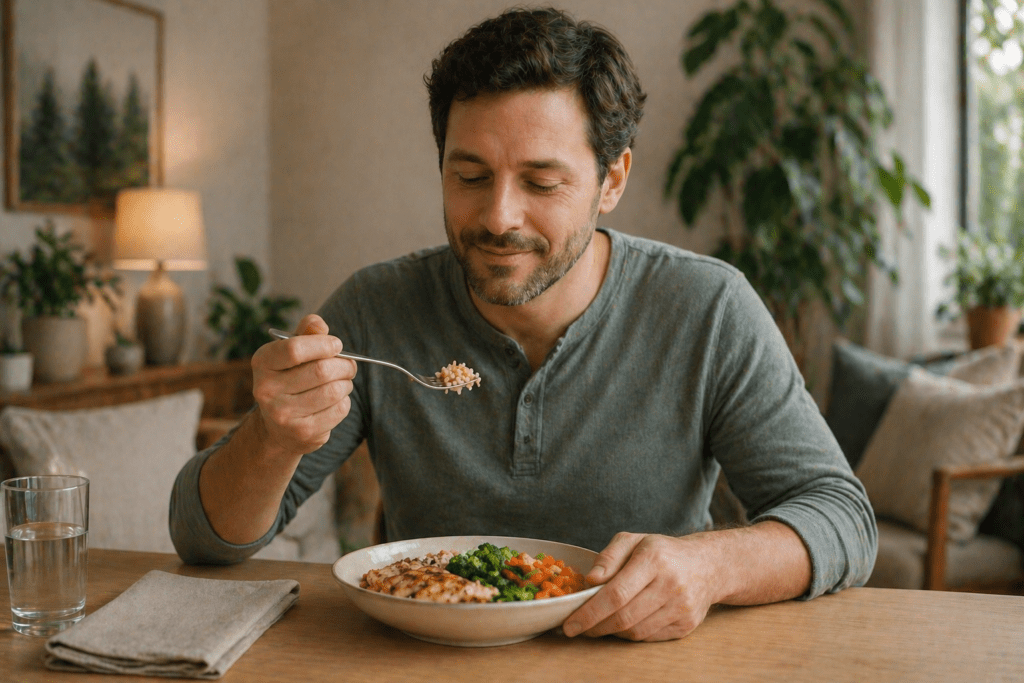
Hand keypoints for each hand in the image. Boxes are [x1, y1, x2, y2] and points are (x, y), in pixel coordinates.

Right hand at [250, 313, 356, 456]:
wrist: (278, 427)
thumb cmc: (291, 377)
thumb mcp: (292, 351)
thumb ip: (306, 332)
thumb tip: (319, 324)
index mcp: (262, 362)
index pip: (295, 349)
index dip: (323, 345)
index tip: (336, 345)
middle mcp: (266, 389)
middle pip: (321, 371)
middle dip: (344, 365)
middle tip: (348, 365)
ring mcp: (283, 414)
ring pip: (334, 391)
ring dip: (346, 384)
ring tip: (341, 382)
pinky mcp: (303, 433)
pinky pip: (340, 409)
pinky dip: (344, 401)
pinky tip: (335, 401)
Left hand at [562, 532, 717, 641]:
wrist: (708, 565)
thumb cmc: (662, 552)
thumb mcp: (633, 541)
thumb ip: (608, 557)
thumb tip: (590, 580)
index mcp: (654, 559)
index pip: (616, 594)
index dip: (590, 612)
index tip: (570, 624)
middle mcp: (671, 584)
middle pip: (624, 617)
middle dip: (595, 627)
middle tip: (577, 628)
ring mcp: (682, 607)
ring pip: (635, 632)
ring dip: (611, 632)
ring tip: (597, 624)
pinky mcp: (686, 625)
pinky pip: (649, 637)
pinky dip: (630, 634)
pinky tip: (621, 624)